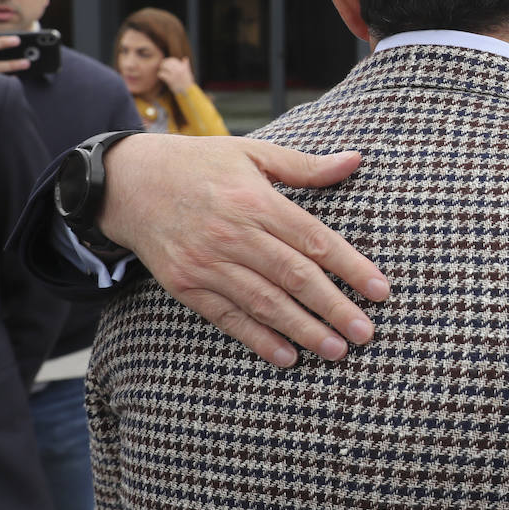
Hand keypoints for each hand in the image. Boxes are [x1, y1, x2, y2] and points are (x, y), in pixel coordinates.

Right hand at [97, 135, 390, 367]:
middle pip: (294, 276)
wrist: (128, 183)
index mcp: (256, 200)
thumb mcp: (252, 153)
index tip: (381, 290)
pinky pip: (228, 317)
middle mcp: (233, 234)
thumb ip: (305, 167)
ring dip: (303, 330)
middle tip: (366, 333)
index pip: (314, 239)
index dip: (351, 267)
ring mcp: (207, 263)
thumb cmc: (199, 164)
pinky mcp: (186, 285)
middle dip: (334, 307)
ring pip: (265, 302)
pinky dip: (258, 339)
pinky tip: (286, 356)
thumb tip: (355, 160)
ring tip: (336, 350)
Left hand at [157, 57, 195, 93]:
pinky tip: (160, 76)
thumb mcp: (188, 72)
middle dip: (163, 64)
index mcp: (183, 67)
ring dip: (161, 68)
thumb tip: (185, 58)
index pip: (172, 60)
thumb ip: (186, 65)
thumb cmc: (187, 82)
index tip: (165, 62)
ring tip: (160, 70)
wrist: (187, 92)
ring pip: (164, 67)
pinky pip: (162, 74)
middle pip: (167, 63)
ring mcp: (174, 75)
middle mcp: (178, 70)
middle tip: (161, 66)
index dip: (167, 60)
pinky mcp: (170, 80)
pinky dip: (160, 74)